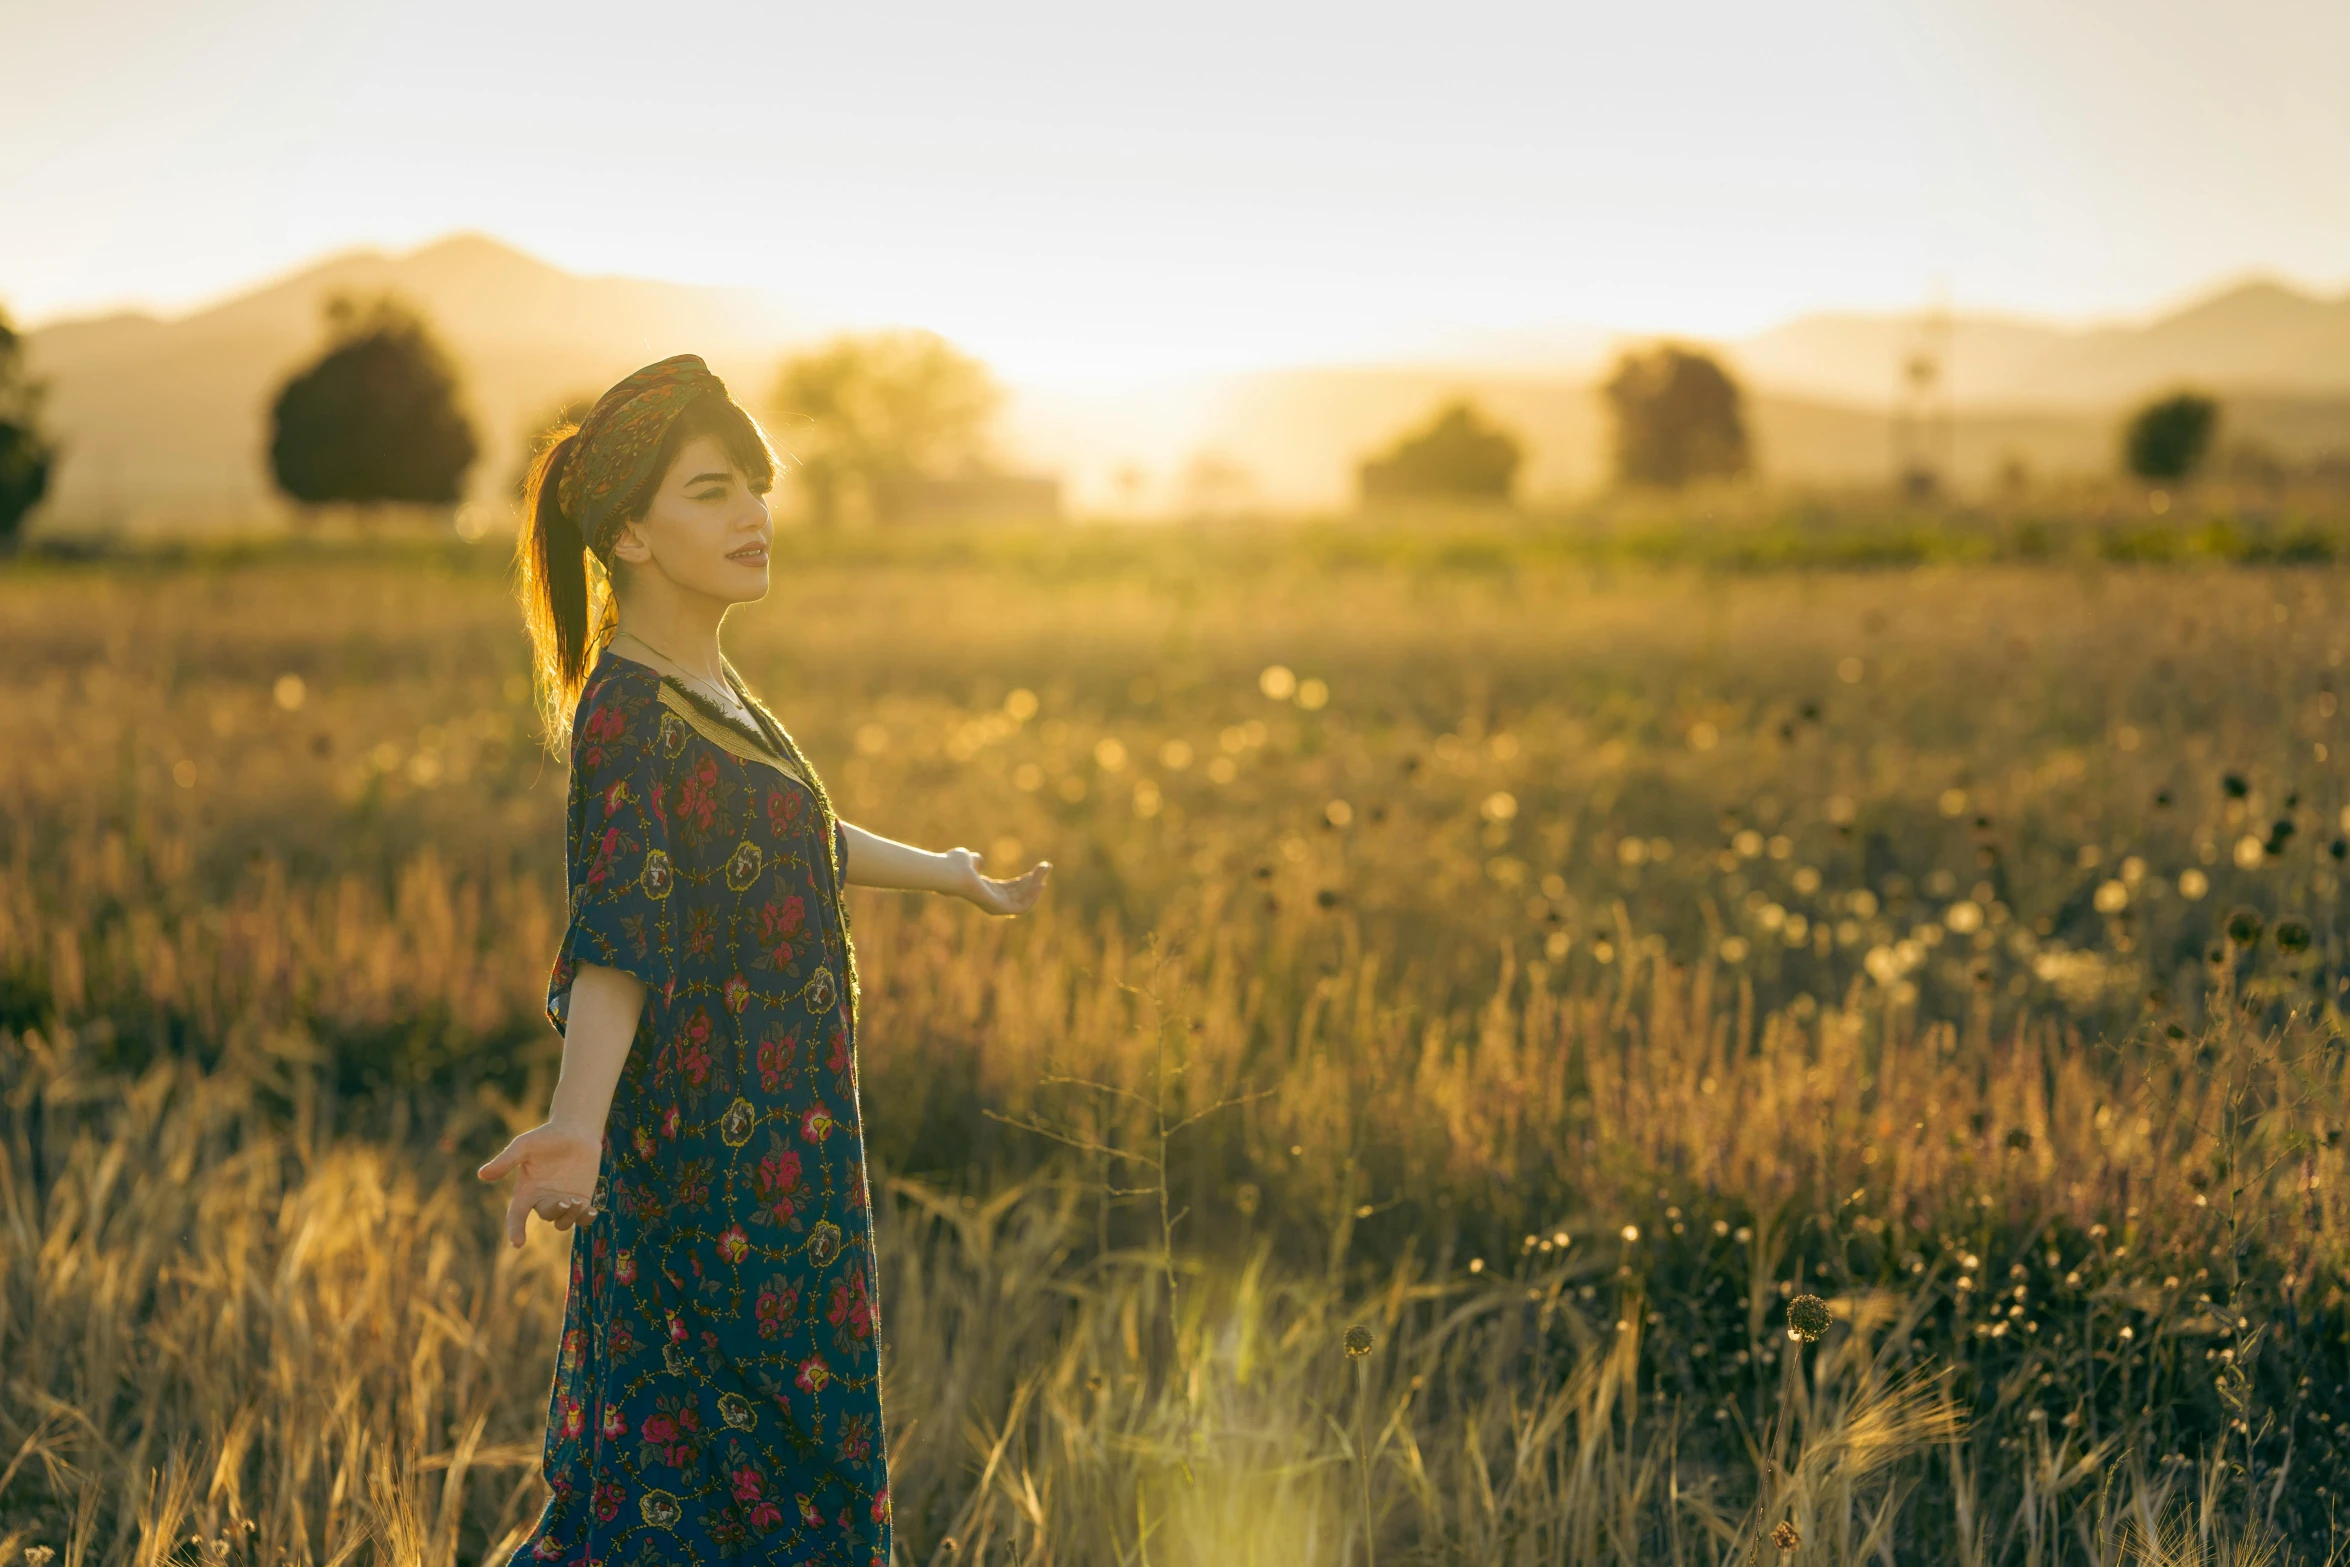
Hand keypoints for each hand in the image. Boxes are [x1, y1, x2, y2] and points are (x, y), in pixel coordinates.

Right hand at [477, 1122, 602, 1247]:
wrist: (575, 1131)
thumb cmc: (545, 1137)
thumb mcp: (523, 1146)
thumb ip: (505, 1161)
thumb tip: (482, 1175)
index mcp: (526, 1191)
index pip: (516, 1216)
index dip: (515, 1230)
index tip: (518, 1243)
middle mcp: (543, 1199)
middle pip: (546, 1216)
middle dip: (554, 1212)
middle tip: (564, 1201)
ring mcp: (563, 1201)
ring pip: (564, 1222)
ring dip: (570, 1216)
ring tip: (578, 1203)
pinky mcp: (582, 1199)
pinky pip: (582, 1218)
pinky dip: (586, 1219)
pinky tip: (591, 1211)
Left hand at [950, 848, 1051, 915]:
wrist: (949, 872)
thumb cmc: (953, 865)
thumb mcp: (967, 859)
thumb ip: (974, 861)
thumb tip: (977, 859)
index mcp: (986, 890)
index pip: (1011, 889)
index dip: (1025, 880)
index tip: (1038, 869)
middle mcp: (991, 900)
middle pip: (1019, 893)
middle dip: (1034, 880)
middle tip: (1047, 866)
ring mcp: (994, 906)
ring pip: (1022, 899)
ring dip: (1036, 885)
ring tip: (1045, 870)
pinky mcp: (998, 908)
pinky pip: (1020, 907)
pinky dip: (1032, 897)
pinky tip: (1040, 883)